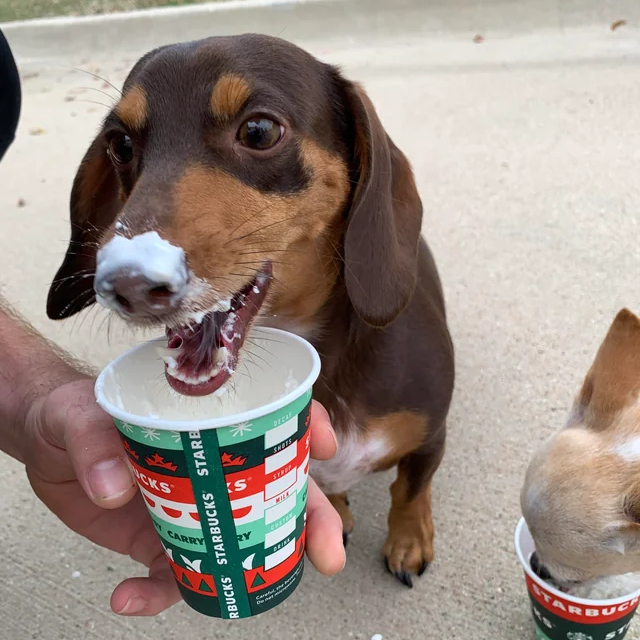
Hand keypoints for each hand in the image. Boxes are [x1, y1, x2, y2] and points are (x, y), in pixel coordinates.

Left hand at [22, 380, 344, 615]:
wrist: (45, 443)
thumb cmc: (75, 411)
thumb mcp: (81, 412)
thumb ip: (93, 442)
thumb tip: (114, 490)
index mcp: (210, 421)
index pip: (274, 417)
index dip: (309, 426)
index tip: (323, 444)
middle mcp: (213, 464)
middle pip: (277, 490)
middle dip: (311, 520)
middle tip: (326, 553)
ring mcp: (192, 505)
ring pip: (241, 541)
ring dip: (252, 572)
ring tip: (243, 593)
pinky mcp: (160, 539)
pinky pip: (176, 575)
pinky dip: (159, 595)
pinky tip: (129, 597)